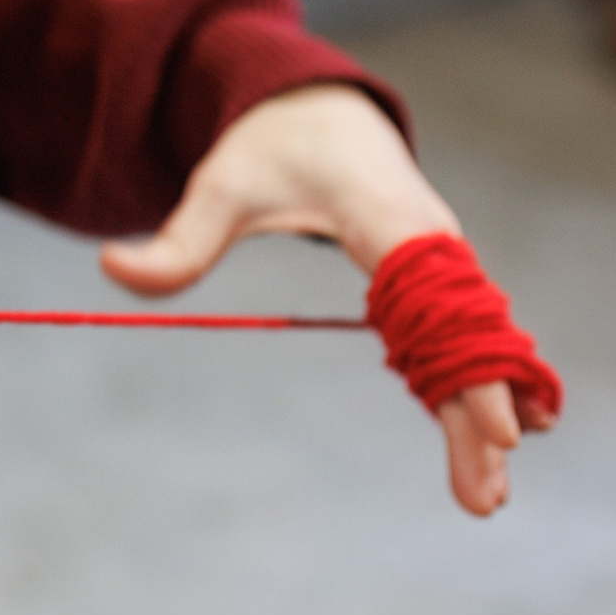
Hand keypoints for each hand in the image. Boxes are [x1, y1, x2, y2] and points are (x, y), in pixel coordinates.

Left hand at [98, 84, 552, 515]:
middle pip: (468, 341)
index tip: (500, 428)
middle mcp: (434, 245)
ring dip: (488, 415)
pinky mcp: (439, 279)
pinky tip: (505, 439)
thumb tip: (109, 268)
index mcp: (388, 221)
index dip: (467, 365)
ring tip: (487, 498)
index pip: (437, 302)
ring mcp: (444, 264)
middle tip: (484, 502)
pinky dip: (485, 384)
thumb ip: (177, 239)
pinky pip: (467, 338)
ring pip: (476, 346)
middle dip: (483, 418)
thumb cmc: (272, 148)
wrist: (320, 112)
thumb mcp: (219, 186)